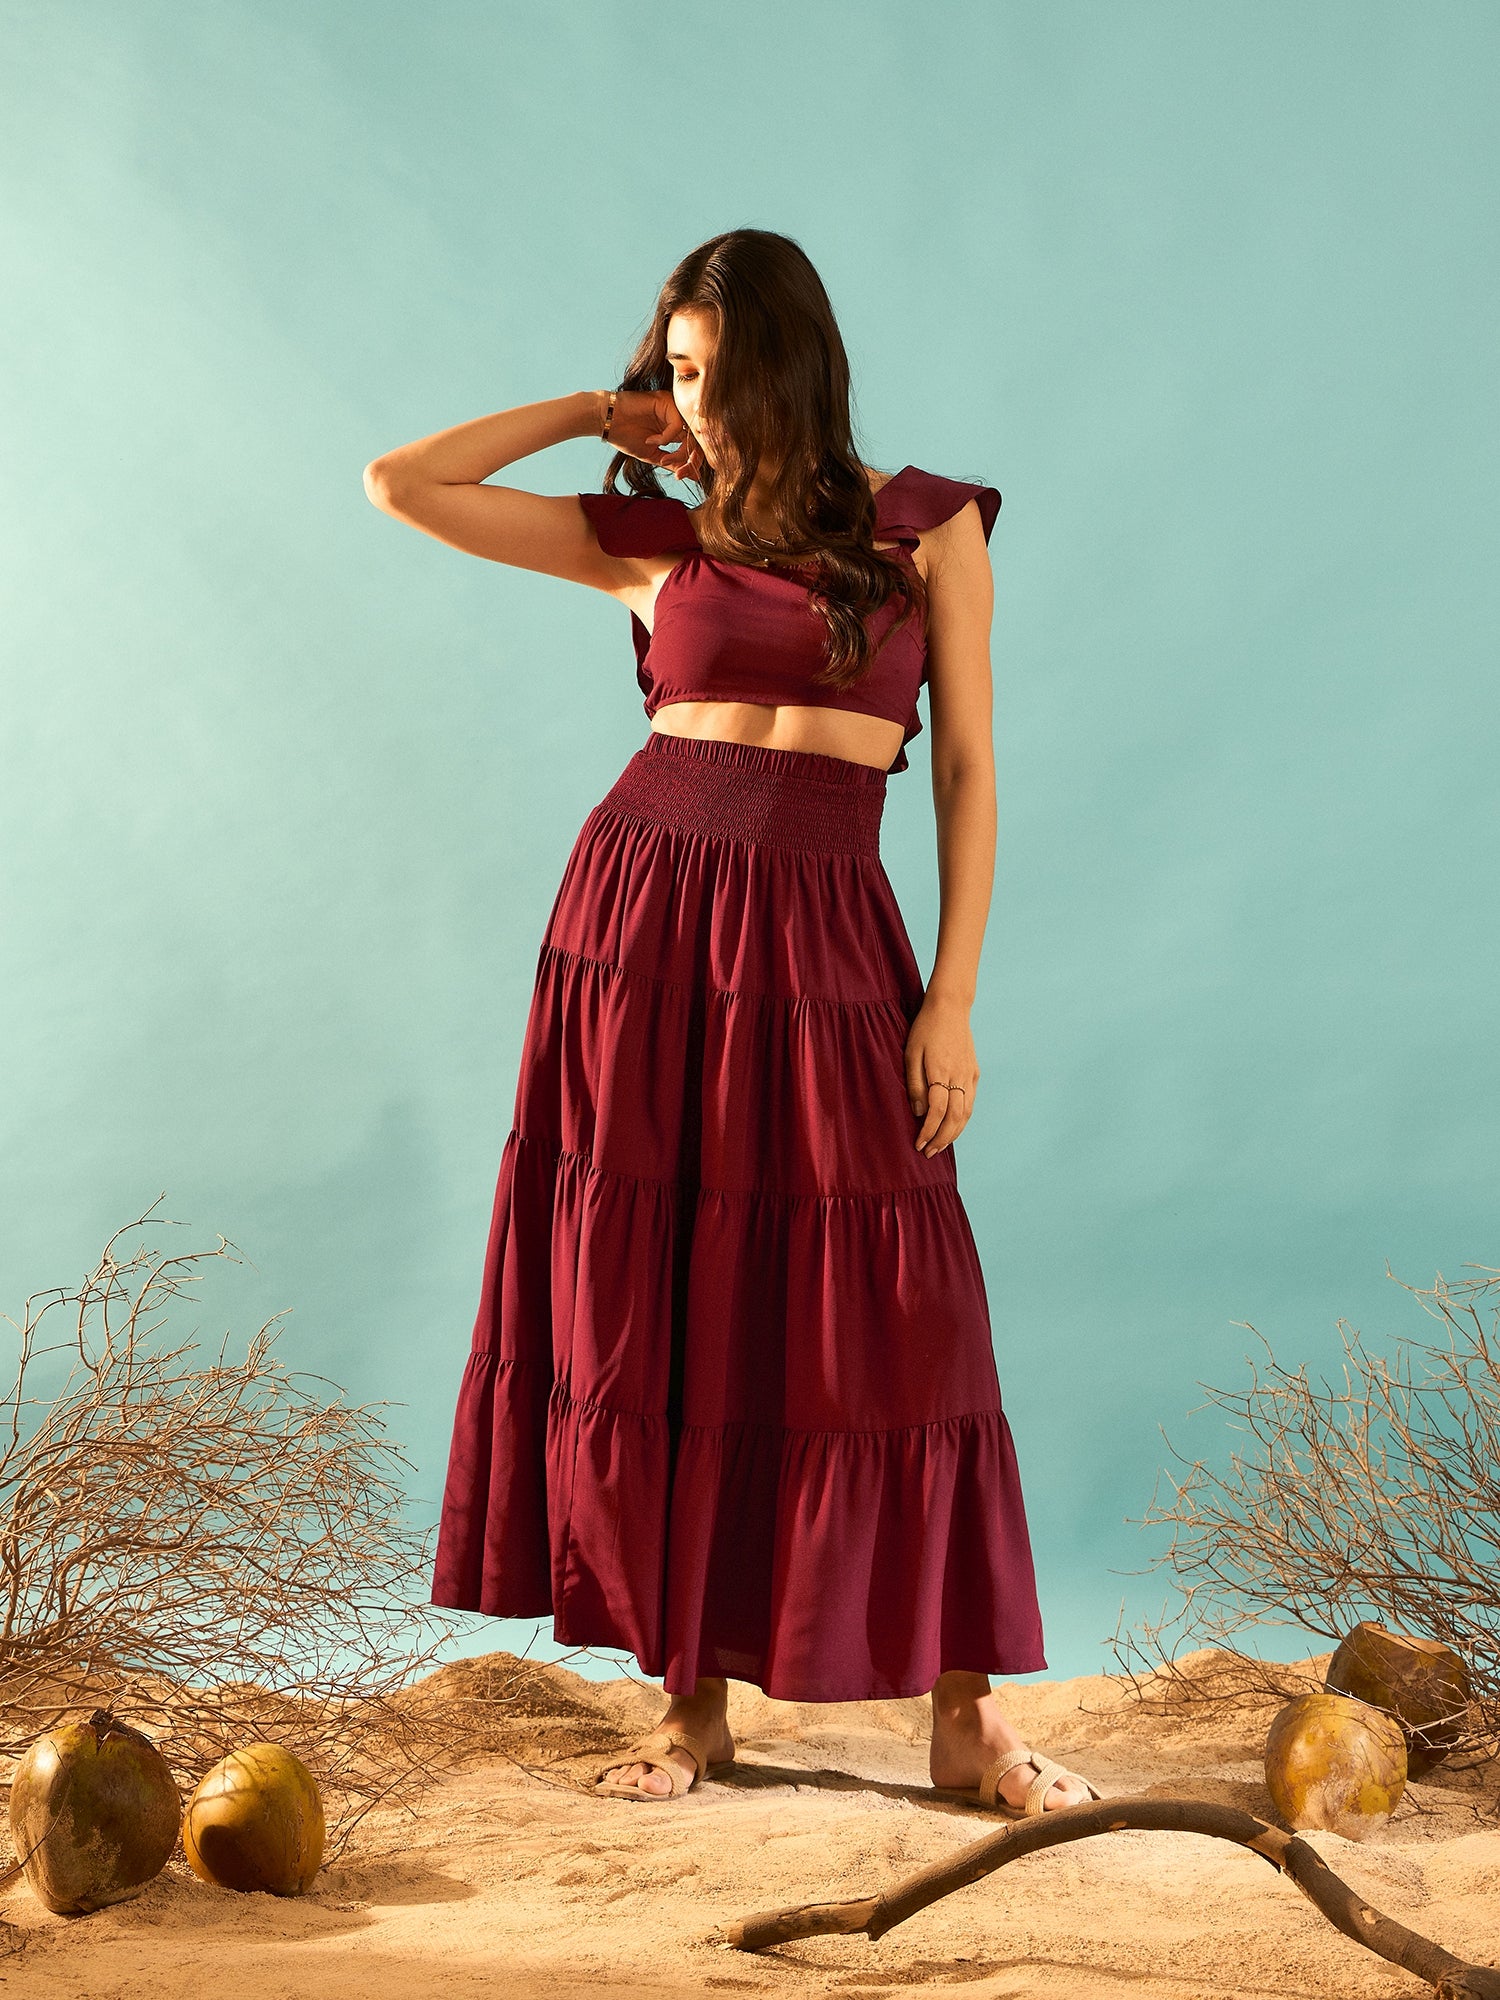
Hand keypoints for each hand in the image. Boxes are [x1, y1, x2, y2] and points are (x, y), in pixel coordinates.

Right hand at [607, 388, 706, 482]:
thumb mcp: (653, 455)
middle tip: (680, 474)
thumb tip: (695, 476)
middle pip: (697, 439)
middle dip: (691, 461)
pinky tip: (651, 441)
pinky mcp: (666, 401)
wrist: (606, 422)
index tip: (683, 477)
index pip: (695, 444)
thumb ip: (673, 462)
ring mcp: (673, 407)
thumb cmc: (625, 436)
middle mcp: (677, 415)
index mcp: (675, 426)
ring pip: (690, 432)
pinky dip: (665, 438)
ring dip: (679, 452)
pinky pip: (676, 424)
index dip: (693, 463)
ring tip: (663, 459)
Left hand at [904, 997, 978, 1155]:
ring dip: (954, 1134)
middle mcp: (959, 1076)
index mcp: (941, 1072)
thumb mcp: (911, 1054)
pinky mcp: (974, 1072)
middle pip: (954, 1118)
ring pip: (966, 1113)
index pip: (937, 1112)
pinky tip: (952, 1127)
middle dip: (941, 1140)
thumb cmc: (924, 1029)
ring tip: (940, 1146)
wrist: (950, 1008)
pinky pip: (970, 1102)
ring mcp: (970, 1075)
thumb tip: (919, 1113)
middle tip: (929, 1153)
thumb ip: (915, 1084)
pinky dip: (962, 1119)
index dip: (928, 1132)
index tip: (918, 1144)